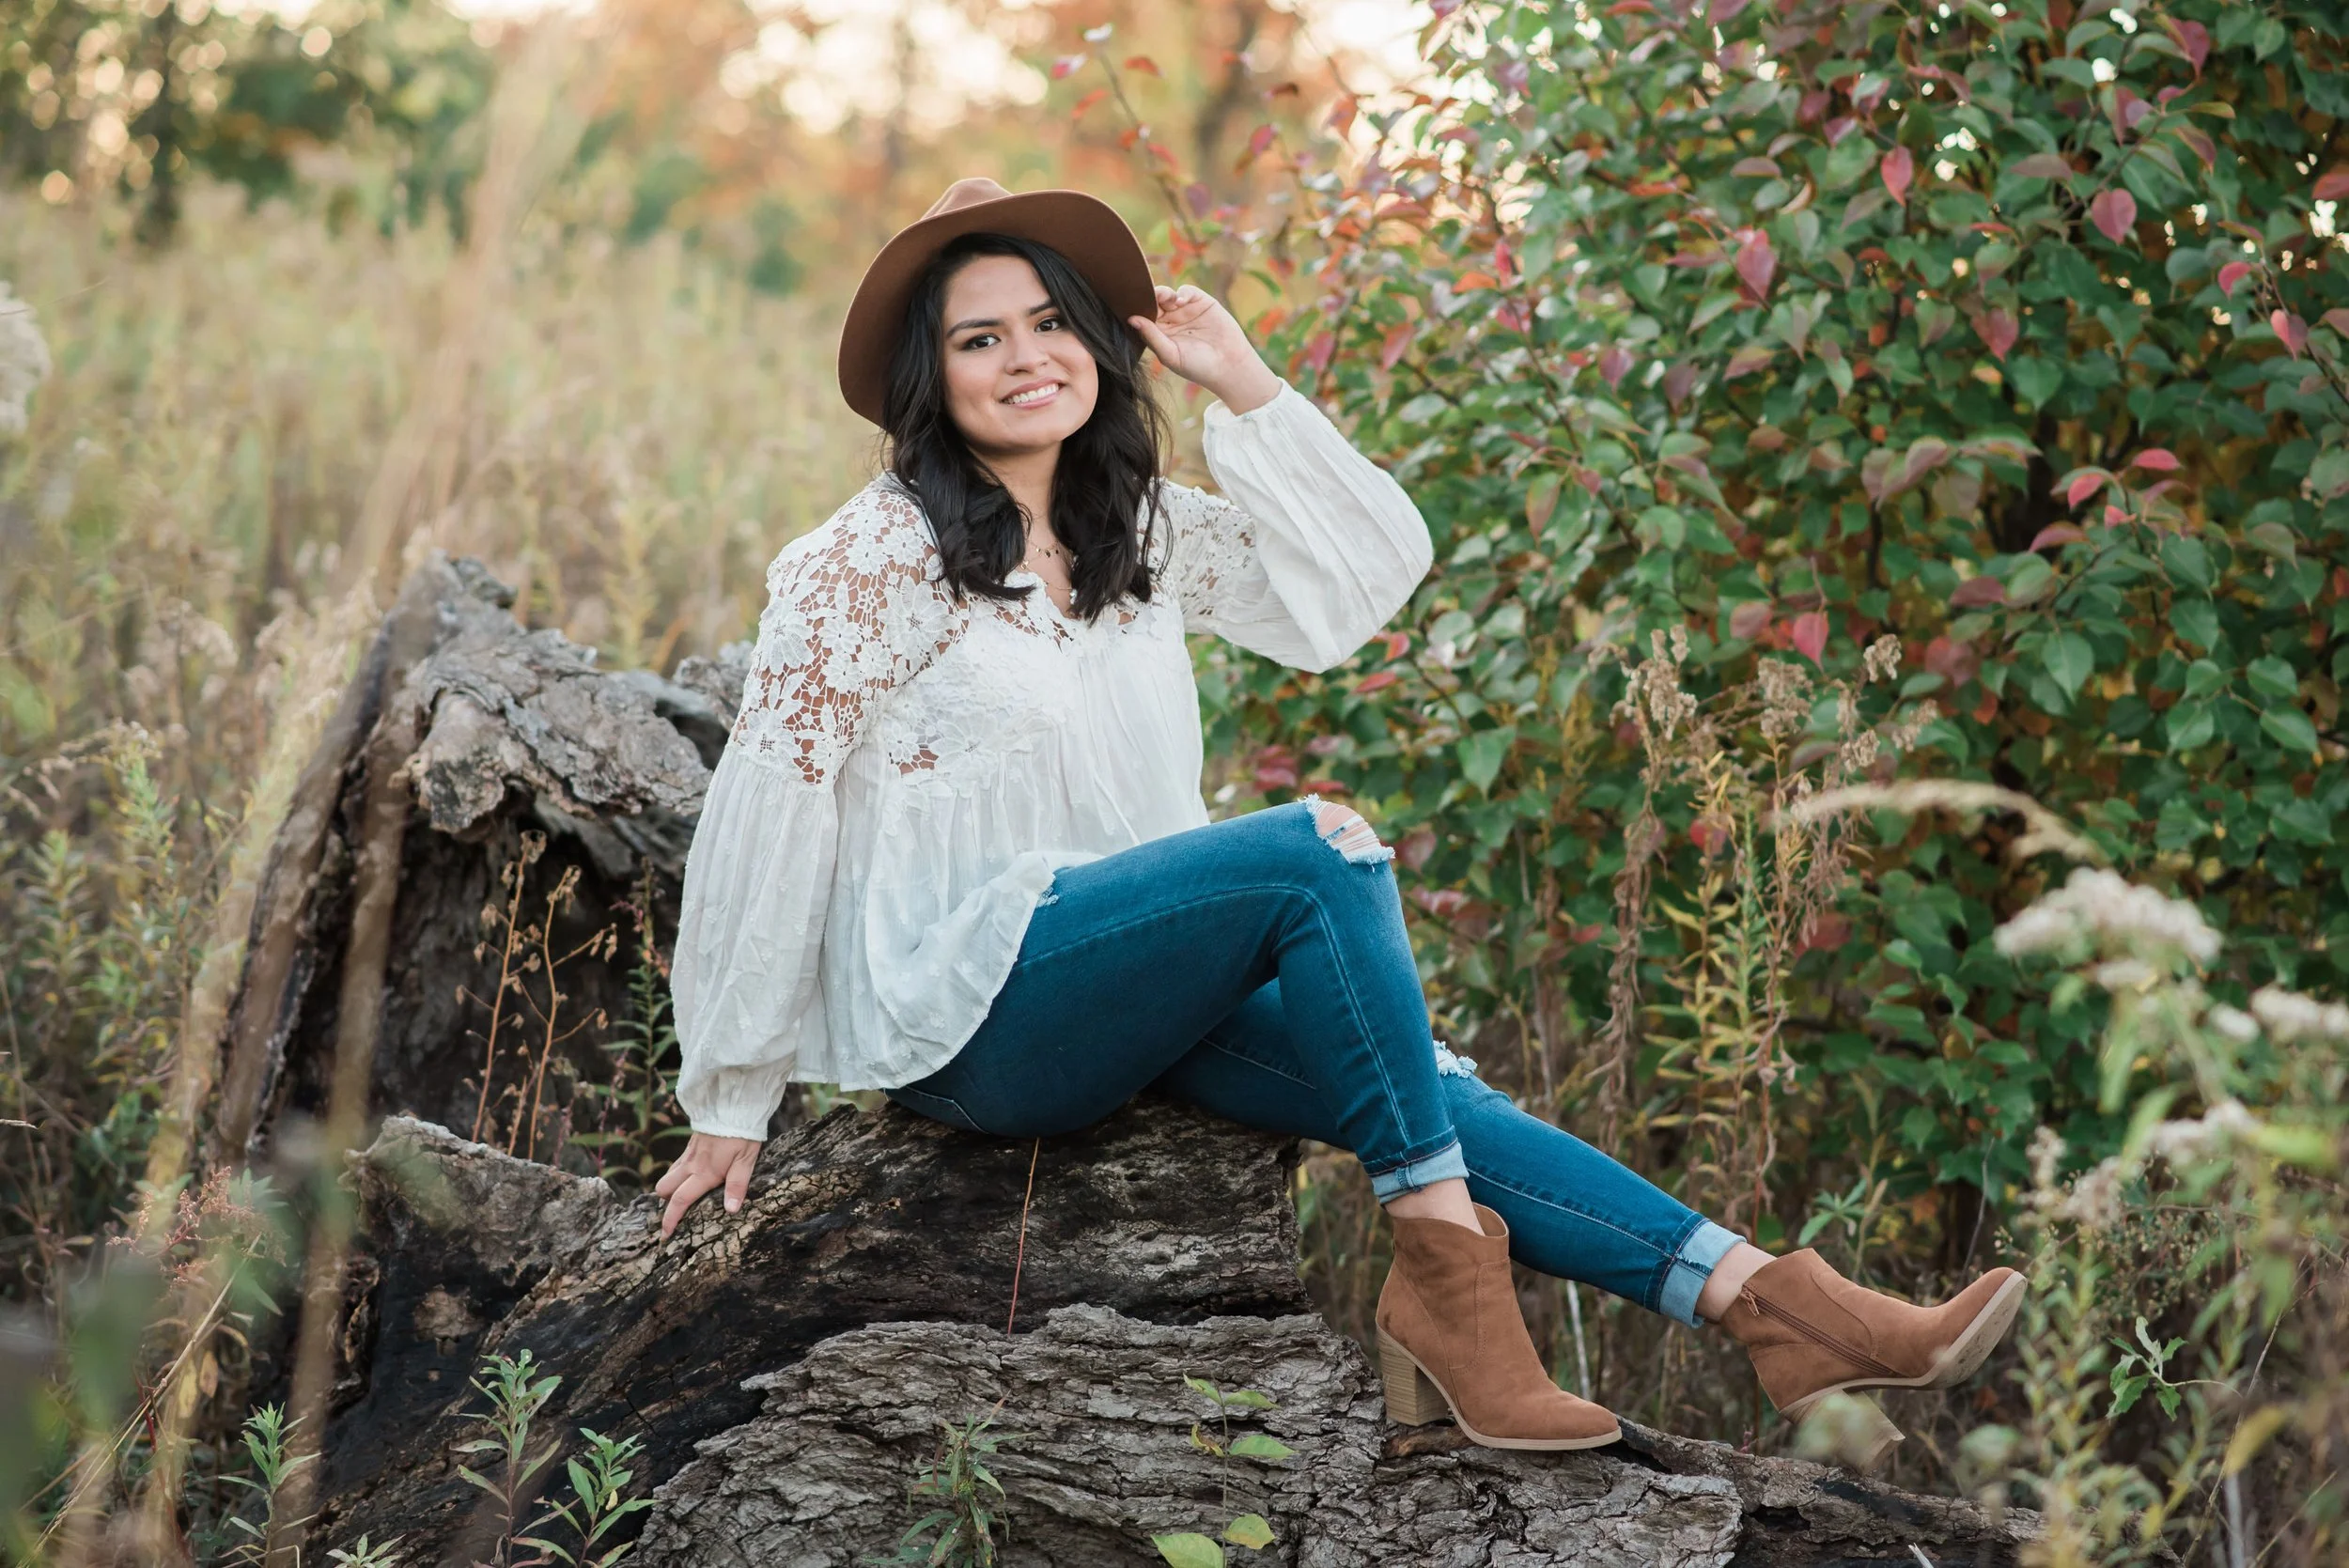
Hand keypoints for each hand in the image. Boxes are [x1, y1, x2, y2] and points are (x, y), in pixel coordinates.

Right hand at [653, 1131, 760, 1239]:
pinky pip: (677, 1165)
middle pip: (664, 1189)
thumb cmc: (742, 1134)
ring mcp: (688, 1154)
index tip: (665, 1234)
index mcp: (704, 1173)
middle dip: (665, 1204)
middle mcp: (691, 1165)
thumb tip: (730, 1210)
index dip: (670, 1219)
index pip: (680, 1200)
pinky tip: (690, 1177)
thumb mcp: (746, 1161)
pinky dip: (677, 1175)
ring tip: (682, 1198)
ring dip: (670, 1188)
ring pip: (668, 1176)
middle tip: (675, 1214)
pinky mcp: (691, 1145)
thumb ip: (737, 1186)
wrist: (733, 1106)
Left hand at [1127, 284, 1282, 414]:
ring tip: (1165, 299)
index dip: (1138, 310)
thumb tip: (1132, 319)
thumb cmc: (1197, 366)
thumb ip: (1151, 336)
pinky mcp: (1202, 302)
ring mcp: (1186, 310)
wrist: (1229, 366)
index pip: (1143, 317)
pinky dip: (1182, 292)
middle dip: (1149, 298)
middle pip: (1154, 303)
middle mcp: (1170, 321)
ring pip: (1168, 295)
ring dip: (1163, 293)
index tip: (1131, 306)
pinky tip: (1180, 301)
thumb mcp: (1170, 354)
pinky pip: (1187, 291)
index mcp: (1159, 334)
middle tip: (1146, 297)